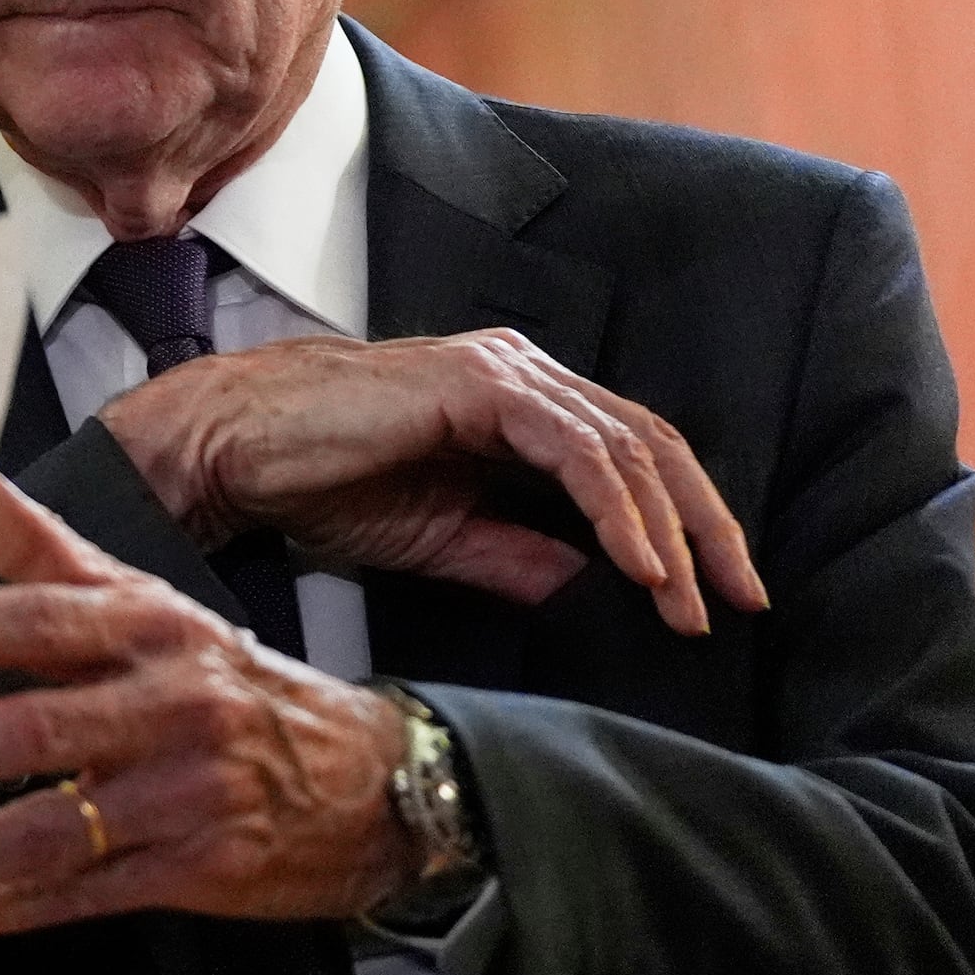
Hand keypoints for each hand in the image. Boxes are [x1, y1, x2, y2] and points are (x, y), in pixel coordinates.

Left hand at [0, 477, 415, 935]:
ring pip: (46, 830)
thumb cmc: (227, 682)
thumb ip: (45, 550)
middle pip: (32, 729)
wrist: (371, 780)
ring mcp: (182, 795)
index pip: (43, 618)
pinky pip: (80, 895)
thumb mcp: (150, 601)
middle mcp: (166, 706)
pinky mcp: (196, 871)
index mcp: (148, 627)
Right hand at [97, 328, 766, 632]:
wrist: (235, 451)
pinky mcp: (480, 384)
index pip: (632, 458)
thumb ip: (517, 555)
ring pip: (628, 446)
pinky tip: (640, 566)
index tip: (717, 600)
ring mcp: (504, 371)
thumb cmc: (319, 482)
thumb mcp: (440, 537)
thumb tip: (589, 587)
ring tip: (687, 604)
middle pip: (653, 444)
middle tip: (739, 603)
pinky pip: (578, 448)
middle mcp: (523, 373)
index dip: (687, 526)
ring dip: (670, 533)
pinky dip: (619, 510)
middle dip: (707, 529)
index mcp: (518, 404)